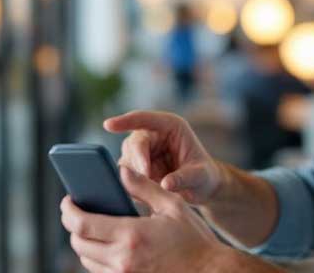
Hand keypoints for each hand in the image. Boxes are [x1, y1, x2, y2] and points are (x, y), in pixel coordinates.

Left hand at [61, 166, 224, 272]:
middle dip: (72, 226)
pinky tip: (106, 244)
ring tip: (90, 226)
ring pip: (87, 262)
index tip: (67, 200)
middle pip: (79, 244)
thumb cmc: (193, 239)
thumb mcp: (172, 205)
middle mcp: (122, 261)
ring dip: (83, 243)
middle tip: (76, 210)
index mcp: (131, 236)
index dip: (68, 211)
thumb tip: (120, 171)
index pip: (83, 225)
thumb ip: (143, 187)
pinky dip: (97, 258)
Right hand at [104, 110, 221, 204]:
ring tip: (153, 188)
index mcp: (170, 126)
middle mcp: (153, 135)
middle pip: (133, 143)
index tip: (108, 125)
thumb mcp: (201, 176)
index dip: (125, 121)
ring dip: (136, 176)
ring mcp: (143, 151)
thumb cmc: (204, 177)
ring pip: (127, 160)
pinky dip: (133, 185)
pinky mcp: (136, 167)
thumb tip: (165, 184)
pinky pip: (126, 175)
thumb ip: (184, 178)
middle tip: (148, 176)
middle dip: (138, 161)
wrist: (202, 189)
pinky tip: (145, 195)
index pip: (144, 119)